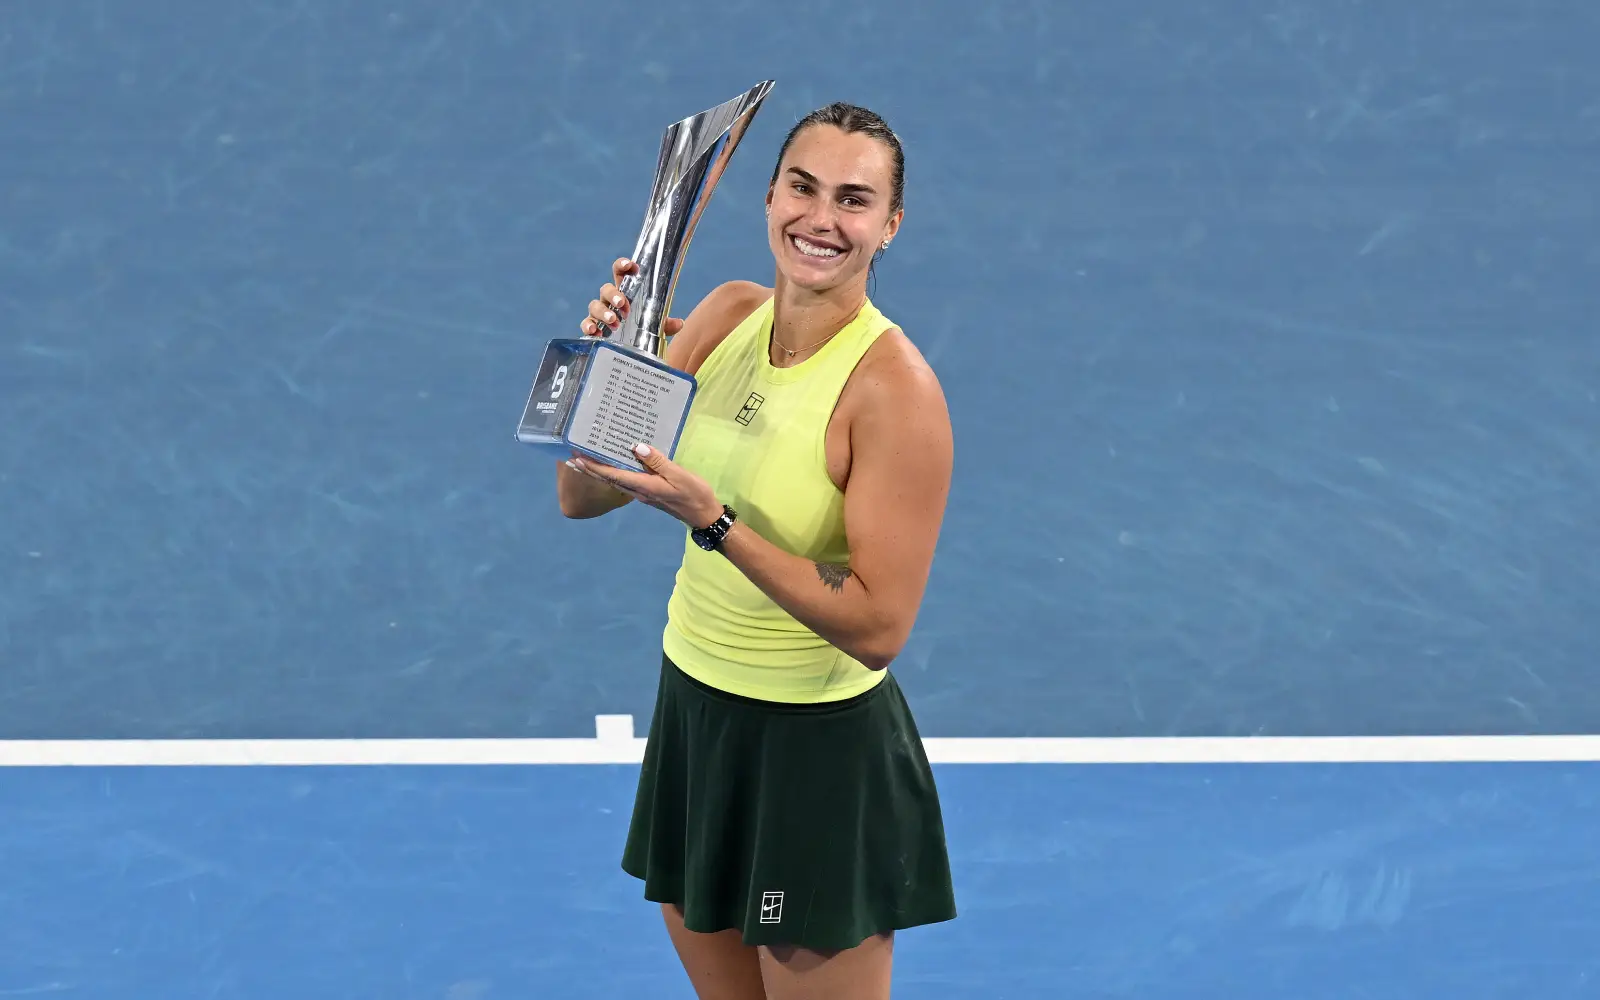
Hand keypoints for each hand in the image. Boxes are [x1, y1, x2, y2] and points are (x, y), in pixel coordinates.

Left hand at [566, 443, 722, 528]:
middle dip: (590, 469)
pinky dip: (614, 472)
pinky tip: (614, 464)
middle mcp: (638, 491)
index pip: (613, 475)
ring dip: (600, 471)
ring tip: (587, 459)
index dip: (594, 467)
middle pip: (609, 479)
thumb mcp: (679, 474)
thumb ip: (658, 461)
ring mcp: (643, 494)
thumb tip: (637, 448)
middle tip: (573, 456)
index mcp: (644, 486)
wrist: (704, 515)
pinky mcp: (648, 492)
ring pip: (615, 481)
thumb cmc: (694, 493)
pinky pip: (626, 481)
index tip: (578, 457)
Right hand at [581, 257, 687, 337]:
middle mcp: (610, 299)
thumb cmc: (641, 329)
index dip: (623, 265)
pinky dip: (588, 326)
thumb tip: (679, 323)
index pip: (620, 273)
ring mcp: (599, 312)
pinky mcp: (592, 327)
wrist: (631, 348)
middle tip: (623, 305)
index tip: (631, 265)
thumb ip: (666, 324)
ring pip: (594, 305)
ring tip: (614, 321)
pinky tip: (594, 332)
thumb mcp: (656, 326)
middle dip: (614, 295)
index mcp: (625, 292)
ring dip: (603, 312)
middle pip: (606, 289)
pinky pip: (586, 323)